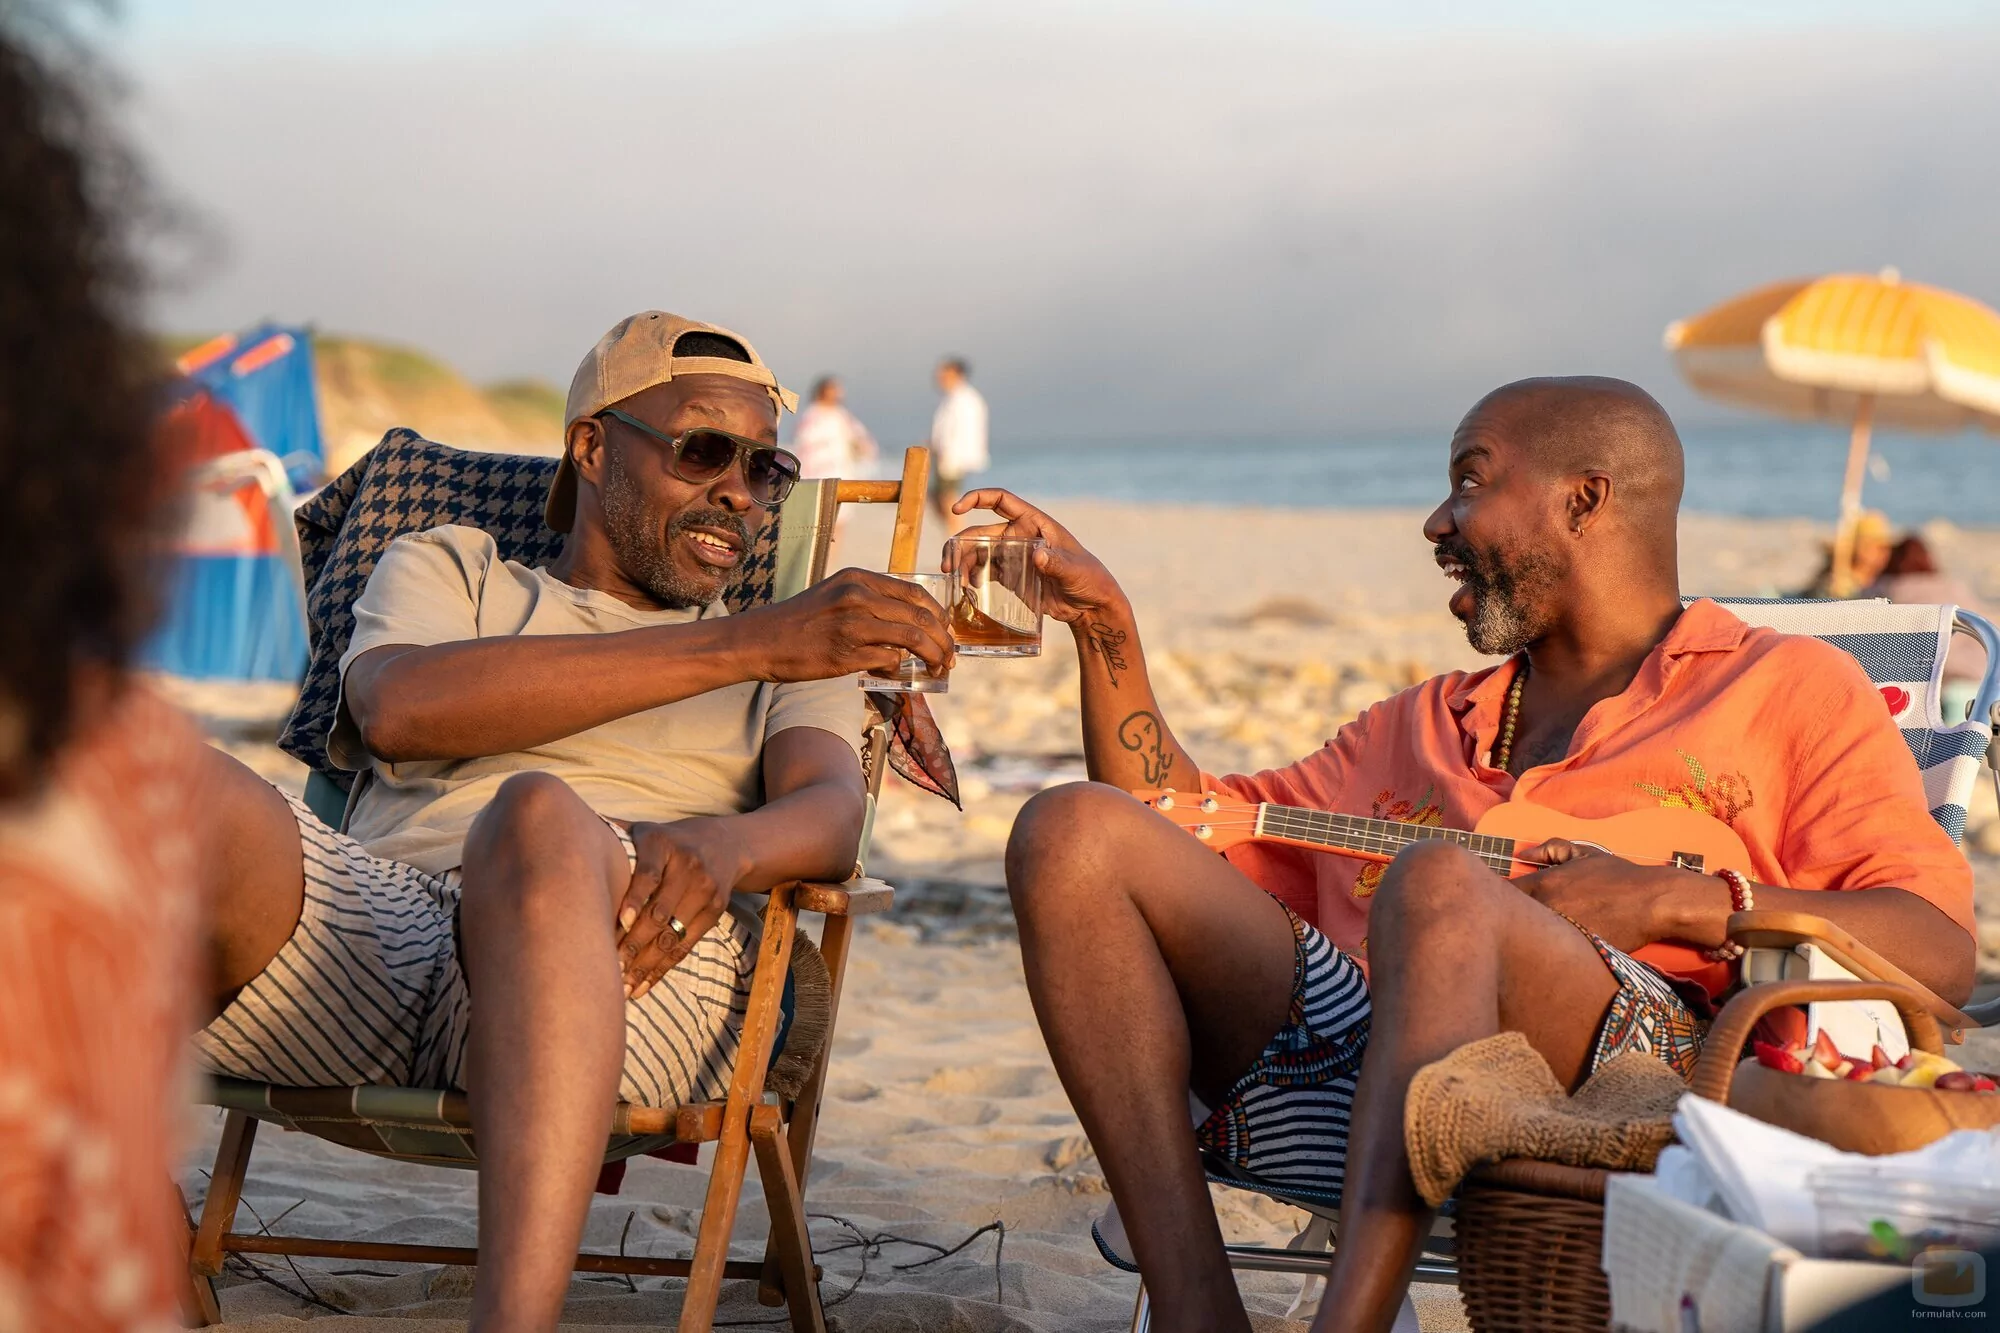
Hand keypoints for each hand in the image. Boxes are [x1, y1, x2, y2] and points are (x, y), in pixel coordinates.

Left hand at [615, 818, 749, 999]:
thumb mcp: (644, 830)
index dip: (635, 899)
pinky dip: (661, 969)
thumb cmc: (668, 841)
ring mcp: (705, 890)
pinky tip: (641, 986)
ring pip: (672, 934)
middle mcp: (688, 865)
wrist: (725, 843)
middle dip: (633, 943)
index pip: (649, 873)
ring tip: (620, 986)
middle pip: (660, 912)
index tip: (619, 923)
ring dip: (644, 964)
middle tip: (609, 967)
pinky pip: (685, 946)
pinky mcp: (715, 911)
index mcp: (663, 843)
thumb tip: (567, 829)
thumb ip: (611, 832)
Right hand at [734, 567, 953, 681]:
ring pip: (913, 638)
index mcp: (859, 578)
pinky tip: (891, 673)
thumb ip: (872, 601)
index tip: (945, 632)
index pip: (915, 593)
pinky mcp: (847, 652)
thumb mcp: (837, 594)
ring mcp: (853, 624)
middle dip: (944, 639)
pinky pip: (889, 660)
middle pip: (921, 616)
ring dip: (932, 656)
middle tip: (949, 657)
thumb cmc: (802, 622)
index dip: (938, 615)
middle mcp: (858, 595)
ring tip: (937, 668)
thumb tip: (912, 623)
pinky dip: (898, 668)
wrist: (762, 640)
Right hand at [948, 488, 1124, 624]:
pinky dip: (972, 576)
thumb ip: (1056, 562)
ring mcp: (1013, 556)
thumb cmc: (1089, 578)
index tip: (957, 509)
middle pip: (980, 531)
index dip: (977, 499)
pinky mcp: (1010, 576)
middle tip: (948, 565)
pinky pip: (984, 571)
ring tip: (955, 579)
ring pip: (978, 552)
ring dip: (962, 562)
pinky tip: (969, 588)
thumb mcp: (1074, 569)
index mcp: (1034, 523)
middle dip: (960, 544)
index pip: (1001, 501)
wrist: (1090, 606)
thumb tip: (1037, 554)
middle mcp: (1019, 535)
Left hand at [1511, 838, 1718, 954]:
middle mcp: (1546, 910)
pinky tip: (1548, 951)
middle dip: (1505, 920)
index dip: (1495, 898)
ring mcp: (1559, 934)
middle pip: (1508, 920)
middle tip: (1507, 922)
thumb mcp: (1585, 853)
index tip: (1496, 900)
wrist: (1652, 902)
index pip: (1501, 894)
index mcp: (1543, 885)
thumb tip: (1527, 853)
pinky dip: (1545, 952)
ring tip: (1525, 938)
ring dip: (1524, 938)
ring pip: (1527, 940)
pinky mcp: (1574, 953)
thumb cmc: (1618, 876)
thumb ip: (1552, 848)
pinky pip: (1549, 954)